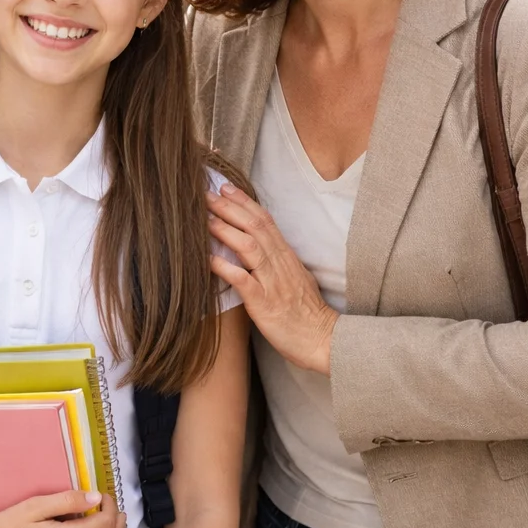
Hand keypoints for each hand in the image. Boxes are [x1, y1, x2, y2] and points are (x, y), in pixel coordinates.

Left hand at [208, 184, 337, 374]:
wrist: (323, 340)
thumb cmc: (306, 312)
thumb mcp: (295, 277)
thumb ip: (277, 260)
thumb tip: (257, 246)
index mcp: (286, 256)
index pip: (265, 220)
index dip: (244, 202)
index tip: (226, 187)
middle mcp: (280, 264)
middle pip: (254, 227)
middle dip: (230, 208)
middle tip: (207, 193)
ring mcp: (273, 282)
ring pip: (248, 247)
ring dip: (225, 230)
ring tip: (204, 219)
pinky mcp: (264, 303)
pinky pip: (242, 280)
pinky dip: (224, 267)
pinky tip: (207, 259)